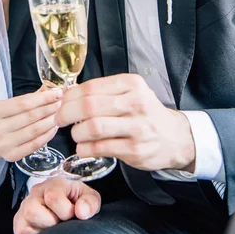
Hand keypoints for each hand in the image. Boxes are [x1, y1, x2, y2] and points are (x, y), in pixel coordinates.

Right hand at [0, 88, 62, 161]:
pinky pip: (35, 144)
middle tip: (63, 103)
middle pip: (30, 116)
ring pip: (34, 130)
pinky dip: (47, 135)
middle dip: (50, 108)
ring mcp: (3, 144)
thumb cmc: (1, 118)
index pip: (24, 103)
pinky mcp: (11, 156)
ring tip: (61, 114)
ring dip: (51, 121)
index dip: (43, 98)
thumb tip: (50, 88)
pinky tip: (54, 128)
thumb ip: (29, 97)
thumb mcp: (8, 104)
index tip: (58, 93)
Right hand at [13, 177, 100, 233]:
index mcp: (53, 184)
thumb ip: (90, 202)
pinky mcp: (19, 223)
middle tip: (60, 222)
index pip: (52, 198)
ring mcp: (24, 208)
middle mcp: (35, 193)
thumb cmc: (76, 200)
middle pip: (33, 212)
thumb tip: (81, 211)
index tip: (72, 214)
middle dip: (51, 223)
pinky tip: (44, 231)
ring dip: (42, 232)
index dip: (65, 212)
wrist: (66, 203)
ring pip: (25, 227)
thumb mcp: (89, 198)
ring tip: (52, 227)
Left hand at [56, 74, 195, 171]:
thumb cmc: (145, 113)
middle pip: (89, 106)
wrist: (174, 137)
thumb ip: (102, 92)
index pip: (91, 87)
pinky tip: (83, 147)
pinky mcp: (135, 149)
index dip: (69, 96)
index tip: (61, 103)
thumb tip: (68, 93)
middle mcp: (136, 103)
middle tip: (60, 119)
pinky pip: (100, 148)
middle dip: (67, 113)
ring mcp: (137, 127)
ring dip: (76, 133)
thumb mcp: (130, 93)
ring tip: (75, 134)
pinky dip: (85, 148)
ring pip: (93, 127)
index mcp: (131, 84)